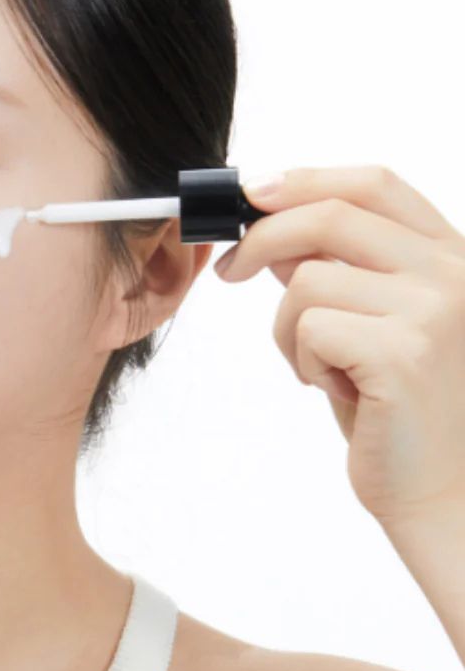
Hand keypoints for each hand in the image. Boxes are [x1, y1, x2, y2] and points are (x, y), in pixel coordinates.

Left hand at [213, 165, 464, 527]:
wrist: (443, 491)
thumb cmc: (399, 409)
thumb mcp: (370, 322)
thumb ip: (336, 270)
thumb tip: (275, 228)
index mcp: (451, 256)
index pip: (374, 184)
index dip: (305, 179)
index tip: (252, 192)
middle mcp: (454, 273)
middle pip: (330, 216)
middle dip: (261, 237)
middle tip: (229, 271)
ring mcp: (436, 309)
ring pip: (307, 279)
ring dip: (288, 328)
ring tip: (320, 368)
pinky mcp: (406, 351)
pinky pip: (308, 326)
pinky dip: (301, 359)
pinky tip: (336, 390)